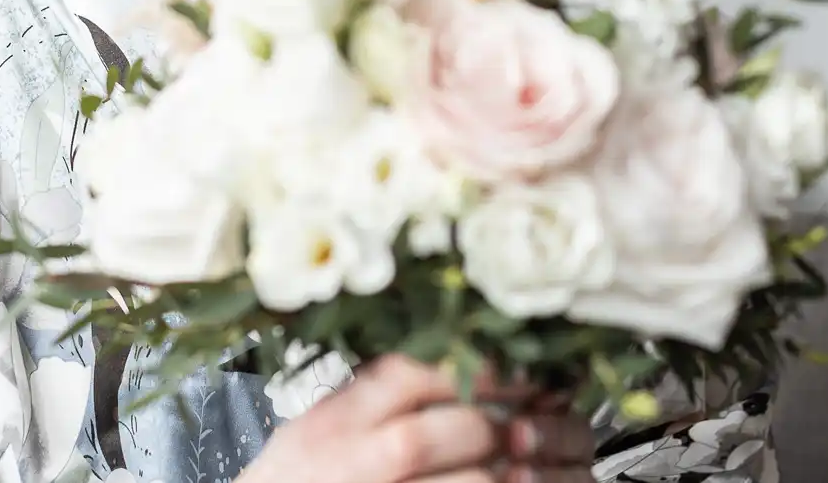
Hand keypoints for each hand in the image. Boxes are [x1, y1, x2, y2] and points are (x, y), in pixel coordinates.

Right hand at [238, 354, 595, 482]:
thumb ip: (370, 395)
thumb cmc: (293, 480)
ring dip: (507, 472)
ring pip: (469, 481)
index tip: (518, 367)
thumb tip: (450, 356)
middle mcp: (354, 457)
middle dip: (501, 424)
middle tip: (534, 421)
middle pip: (450, 428)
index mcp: (338, 417)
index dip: (479, 365)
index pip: (417, 370)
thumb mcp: (316, 426)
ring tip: (526, 465)